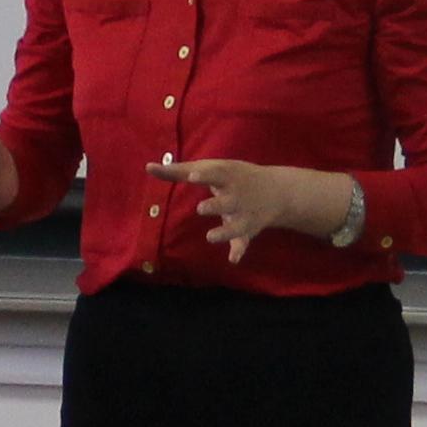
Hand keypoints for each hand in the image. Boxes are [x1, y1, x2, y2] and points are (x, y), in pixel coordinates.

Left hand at [148, 154, 359, 261]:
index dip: (205, 174)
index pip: (216, 173)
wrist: (278, 190)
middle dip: (216, 206)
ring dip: (225, 232)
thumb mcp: (212, 168)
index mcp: (228, 177)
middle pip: (227, 202)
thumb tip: (148, 167)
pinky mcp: (249, 229)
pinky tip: (233, 259)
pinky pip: (244, 242)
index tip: (193, 176)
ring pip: (236, 226)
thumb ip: (179, 171)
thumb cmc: (233, 176)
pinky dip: (240, 250)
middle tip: (201, 209)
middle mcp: (237, 196)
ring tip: (210, 236)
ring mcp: (245, 214)